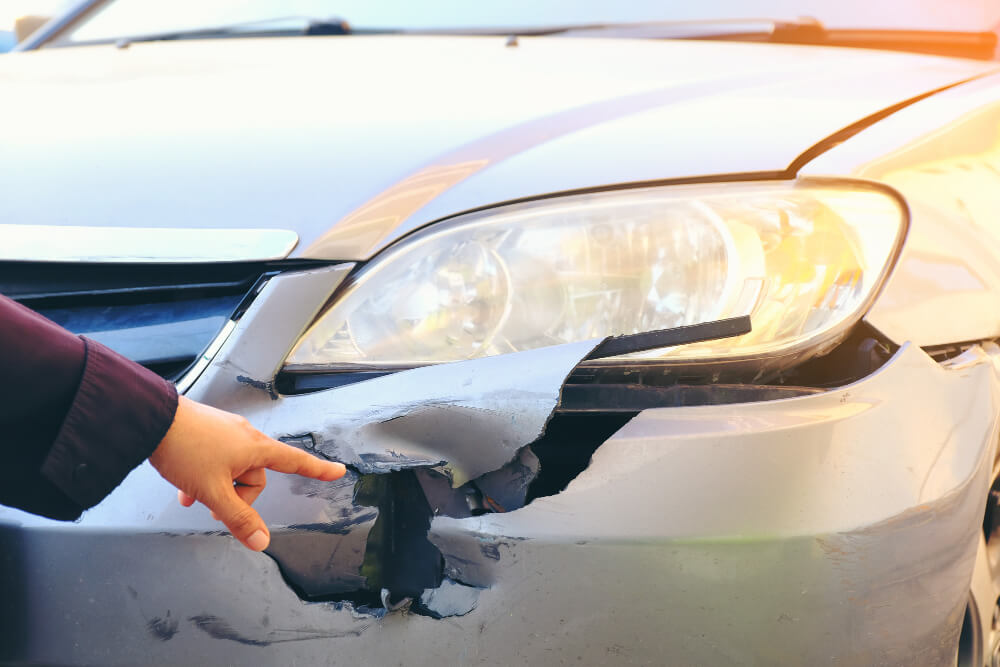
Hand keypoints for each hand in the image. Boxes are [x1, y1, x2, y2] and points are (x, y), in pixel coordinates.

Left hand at [148, 395, 345, 550]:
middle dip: (236, 495)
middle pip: (255, 476)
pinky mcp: (209, 431)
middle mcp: (246, 436)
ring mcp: (227, 432)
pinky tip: (184, 489)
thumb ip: (238, 518)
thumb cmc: (184, 449)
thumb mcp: (213, 491)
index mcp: (256, 448)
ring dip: (217, 487)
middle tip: (213, 505)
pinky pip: (217, 460)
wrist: (151, 419)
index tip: (338, 471)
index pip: (296, 462)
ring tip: (193, 495)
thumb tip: (262, 542)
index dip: (318, 470)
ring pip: (233, 470)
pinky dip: (205, 477)